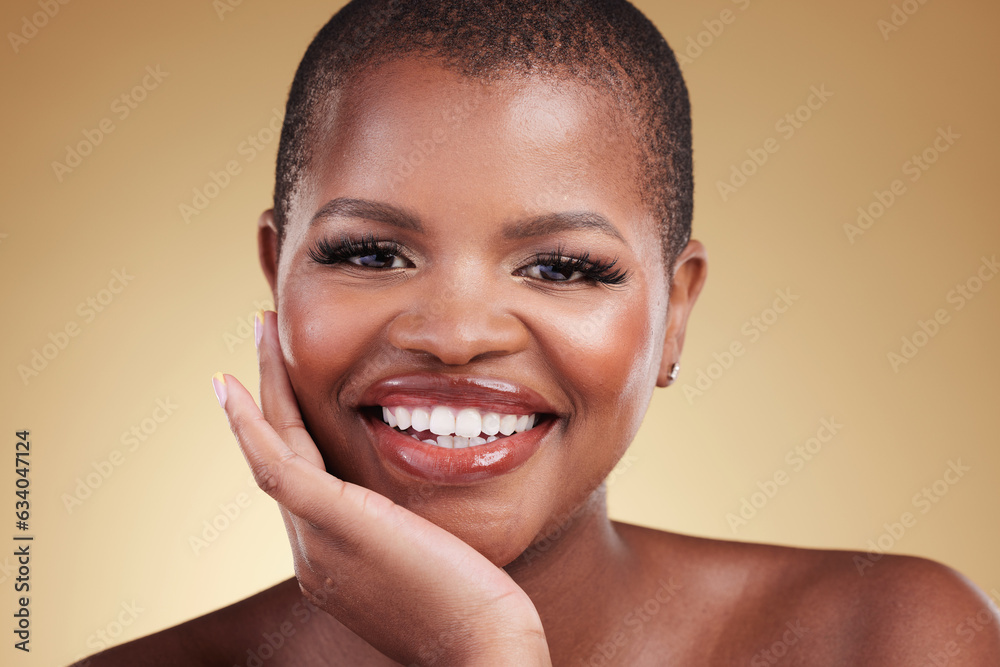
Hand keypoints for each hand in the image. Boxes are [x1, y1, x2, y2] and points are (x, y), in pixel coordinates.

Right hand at [212, 310, 550, 665]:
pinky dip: (248, 422)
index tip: (290, 388)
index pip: (306, 479)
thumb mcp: (433, 565)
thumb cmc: (477, 614)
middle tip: (264, 343)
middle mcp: (312, 552)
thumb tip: (424, 511)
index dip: (292, 430)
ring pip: (274, 449)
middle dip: (270, 397)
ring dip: (263, 388)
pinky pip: (276, 462)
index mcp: (335, 559)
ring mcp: (315, 541)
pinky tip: (233, 384)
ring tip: (260, 332)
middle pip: (281, 458)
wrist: (482, 653)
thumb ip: (412, 534)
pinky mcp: (332, 523)